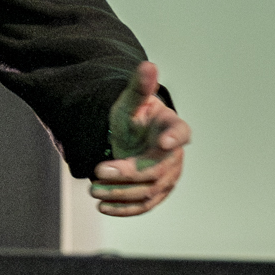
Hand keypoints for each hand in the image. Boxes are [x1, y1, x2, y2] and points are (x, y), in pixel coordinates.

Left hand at [92, 60, 188, 216]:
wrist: (132, 138)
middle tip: (98, 170)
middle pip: (156, 169)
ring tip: (93, 190)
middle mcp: (175, 156)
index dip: (175, 138)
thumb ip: (140, 87)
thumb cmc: (134, 117)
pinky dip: (124, 210)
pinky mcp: (157, 194)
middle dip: (127, 173)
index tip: (165, 142)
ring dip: (120, 193)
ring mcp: (168, 177)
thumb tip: (148, 65)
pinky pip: (143, 206)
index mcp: (172, 128)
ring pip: (148, 192)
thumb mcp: (131, 102)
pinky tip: (102, 207)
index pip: (180, 133)